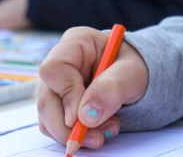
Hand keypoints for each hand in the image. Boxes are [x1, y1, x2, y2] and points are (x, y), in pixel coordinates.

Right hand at [37, 27, 149, 150]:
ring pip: (48, 118)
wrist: (135, 78)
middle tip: (97, 138)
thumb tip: (86, 115)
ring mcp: (56, 86)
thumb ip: (113, 88)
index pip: (54, 69)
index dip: (66, 95)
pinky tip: (99, 131)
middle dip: (70, 127)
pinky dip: (77, 136)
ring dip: (76, 134)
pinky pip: (56, 127)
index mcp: (76, 43)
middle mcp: (60, 64)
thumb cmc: (133, 68)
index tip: (84, 117)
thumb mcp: (133, 73)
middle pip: (47, 100)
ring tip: (106, 131)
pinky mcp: (58, 105)